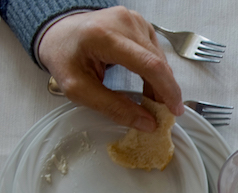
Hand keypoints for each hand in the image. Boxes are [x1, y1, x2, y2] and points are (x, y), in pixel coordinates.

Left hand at [38, 6, 183, 131]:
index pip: (149, 64)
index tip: (174, 111)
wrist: (59, 32)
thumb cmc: (65, 57)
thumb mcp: (79, 89)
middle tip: (163, 112)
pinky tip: (146, 81)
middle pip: (159, 62)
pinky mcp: (139, 23)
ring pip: (161, 59)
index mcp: (104, 36)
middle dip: (165, 91)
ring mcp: (133, 20)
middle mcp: (123, 23)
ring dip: (161, 83)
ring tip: (151, 99)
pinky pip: (157, 52)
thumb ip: (113, 107)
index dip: (167, 90)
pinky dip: (156, 71)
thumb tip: (148, 123)